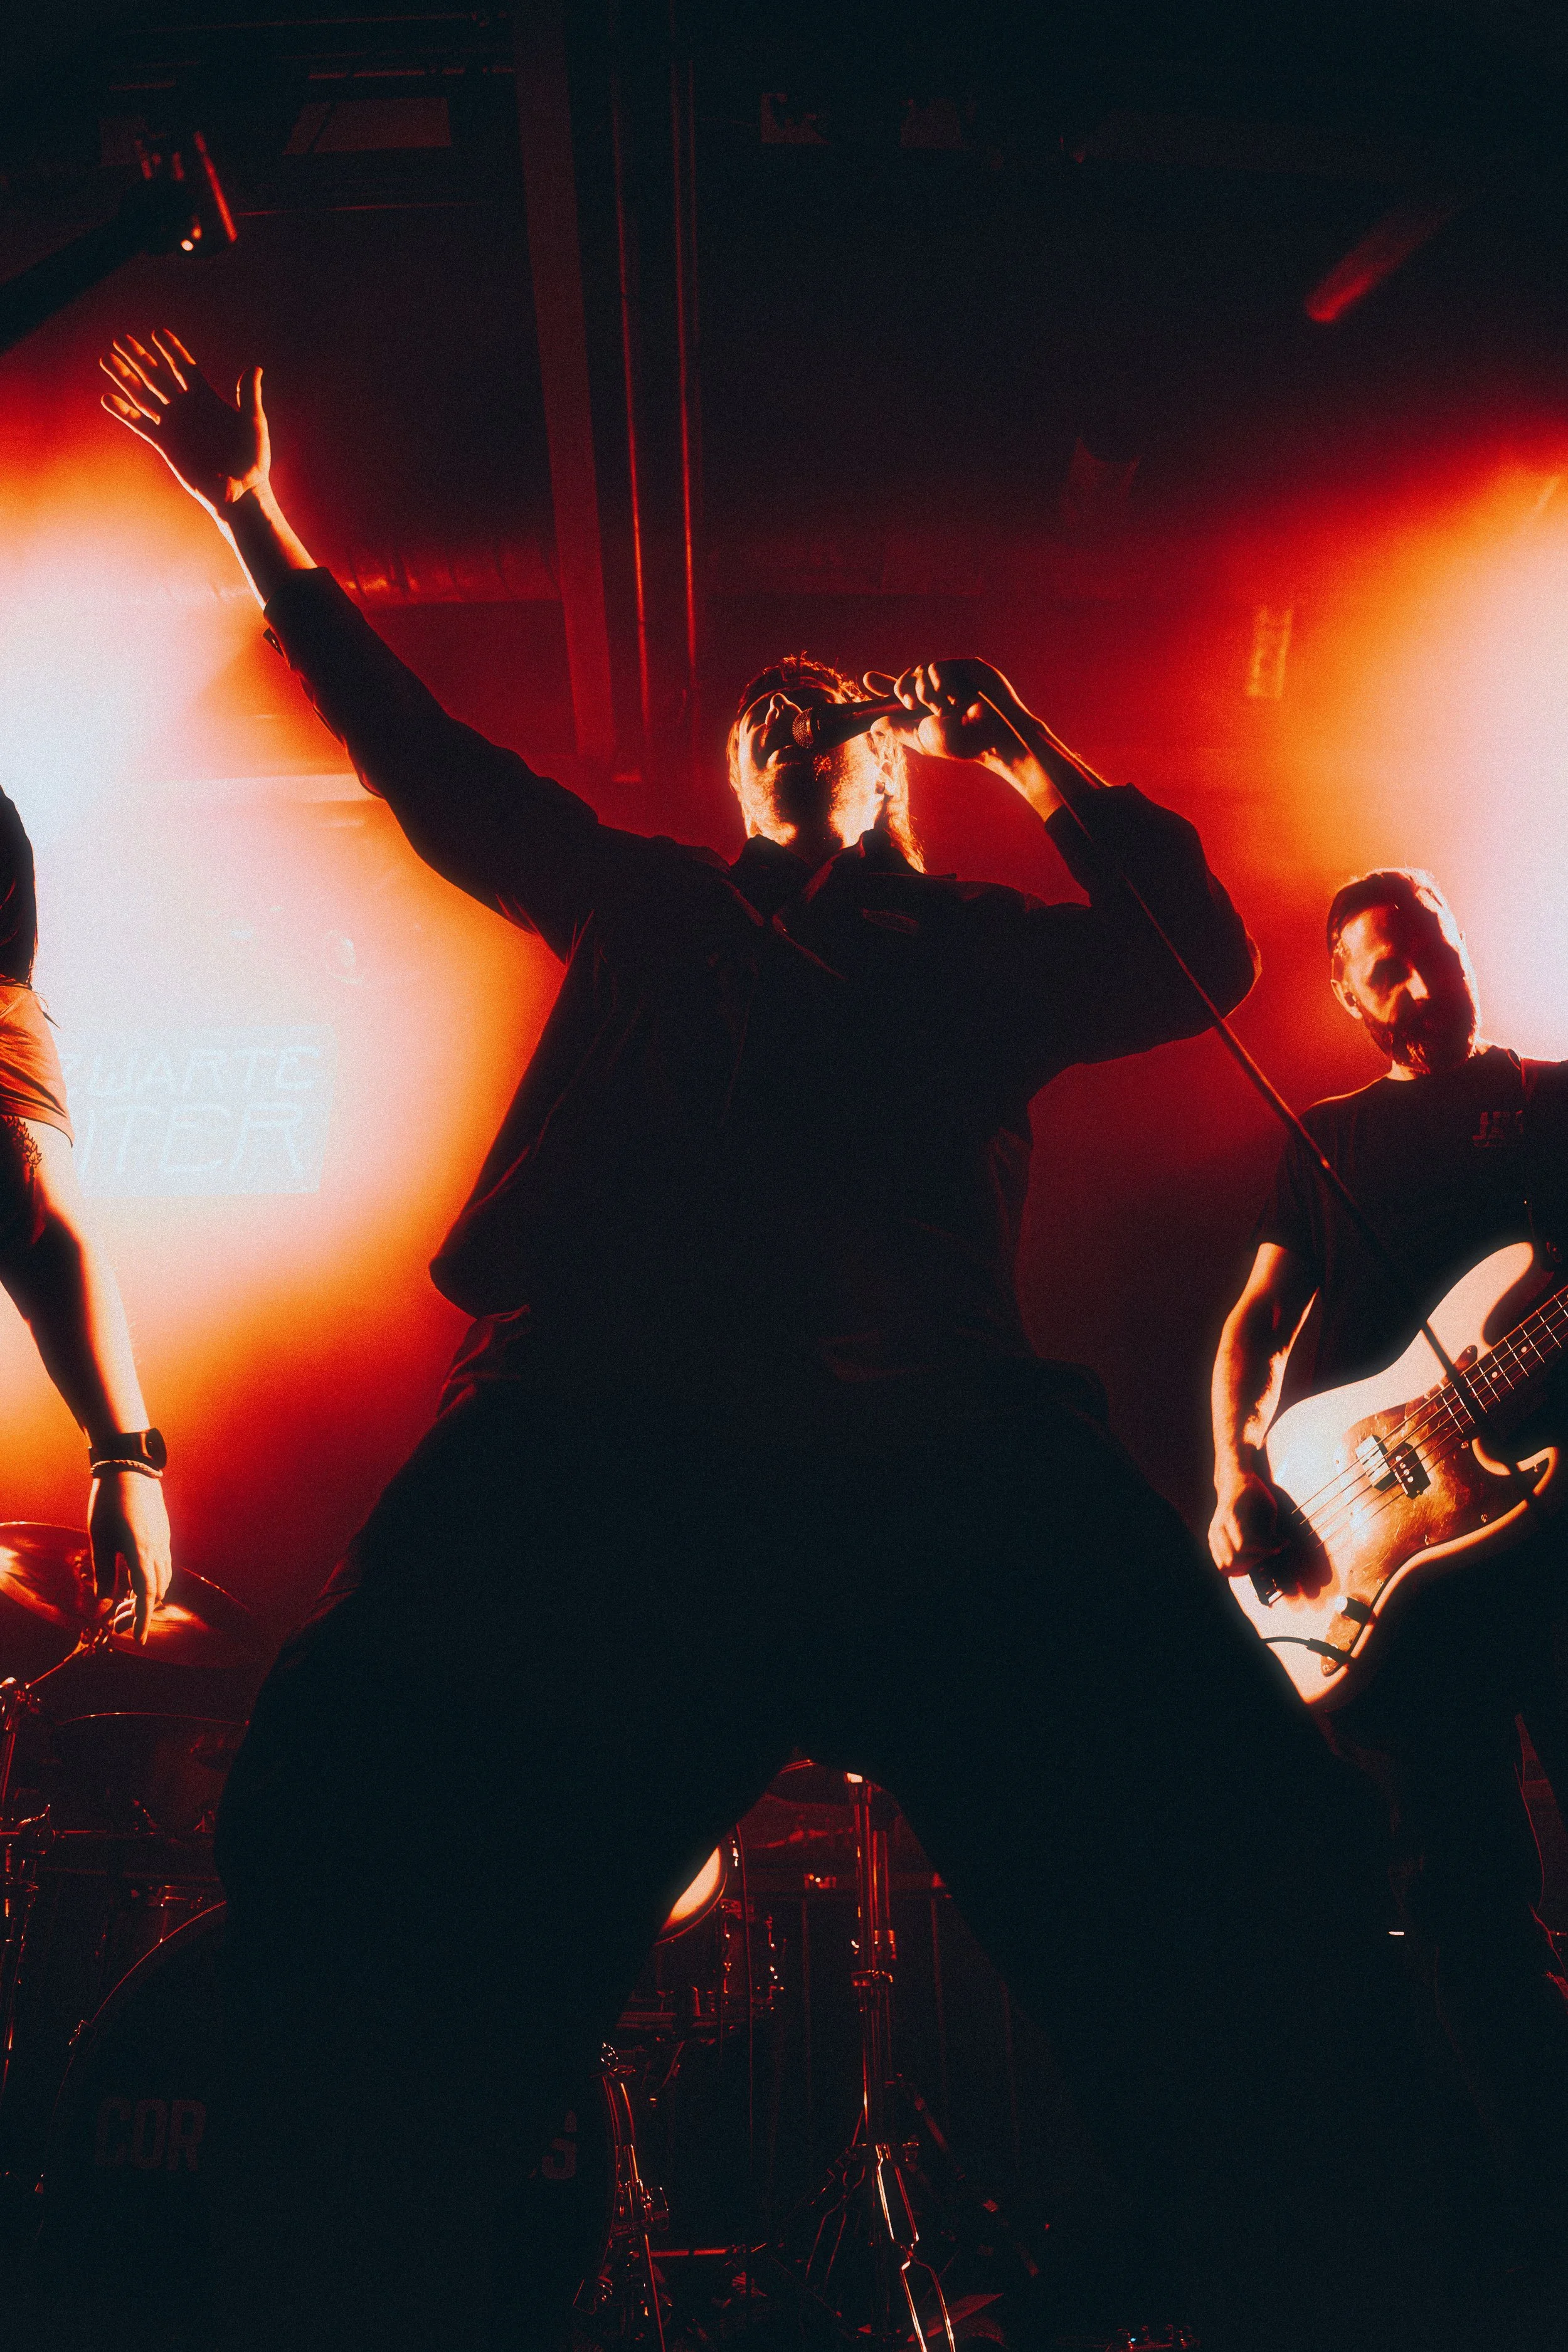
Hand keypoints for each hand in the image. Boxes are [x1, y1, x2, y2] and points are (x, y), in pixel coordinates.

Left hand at [89, 1470, 172, 1643]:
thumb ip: (103, 1571)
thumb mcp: (98, 1537)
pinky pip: (162, 1567)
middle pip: (155, 1592)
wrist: (131, 1468)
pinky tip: (132, 1586)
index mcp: (140, 1550)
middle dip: (138, 1613)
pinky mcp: (162, 1536)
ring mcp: (163, 1542)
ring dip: (145, 1599)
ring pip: (162, 1581)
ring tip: (122, 1609)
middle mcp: (158, 1549)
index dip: (141, 1619)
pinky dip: (150, 1583)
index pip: (145, 1594)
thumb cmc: (108, 1500)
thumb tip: (105, 1602)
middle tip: (115, 1627)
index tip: (137, 1640)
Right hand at [100, 330, 269, 518]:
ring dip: (125, 377)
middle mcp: (185, 407)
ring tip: (106, 358)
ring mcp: (173, 424)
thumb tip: (255, 368)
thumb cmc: (252, 459)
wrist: (240, 492)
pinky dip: (124, 412)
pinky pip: (140, 424)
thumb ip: (249, 396)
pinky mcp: (165, 444)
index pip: (183, 366)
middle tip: (120, 339)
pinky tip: (107, 399)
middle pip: (157, 375)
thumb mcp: (253, 423)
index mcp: (206, 397)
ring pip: (143, 395)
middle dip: (139, 357)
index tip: (157, 332)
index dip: (171, 349)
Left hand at [863, 659, 1029, 766]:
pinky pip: (938, 665)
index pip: (903, 692)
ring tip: (944, 708)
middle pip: (906, 677)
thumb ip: (897, 729)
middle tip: (912, 704)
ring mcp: (954, 677)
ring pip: (920, 668)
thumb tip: (873, 725)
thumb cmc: (962, 742)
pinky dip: (941, 682)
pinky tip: (955, 697)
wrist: (993, 735)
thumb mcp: (922, 737)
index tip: (866, 679)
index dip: (884, 685)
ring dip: (925, 691)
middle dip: (903, 690)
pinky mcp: (967, 666)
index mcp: (929, 708)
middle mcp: (941, 691)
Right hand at [1208, 1463, 1283, 1573]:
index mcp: (1233, 1516)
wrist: (1233, 1483)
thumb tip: (1277, 1548)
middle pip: (1233, 1560)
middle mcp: (1219, 1527)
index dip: (1265, 1551)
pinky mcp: (1212, 1540)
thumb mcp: (1268, 1506)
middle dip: (1255, 1560)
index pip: (1244, 1545)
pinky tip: (1248, 1562)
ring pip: (1224, 1566)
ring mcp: (1213, 1534)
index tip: (1279, 1546)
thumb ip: (1270, 1529)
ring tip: (1258, 1559)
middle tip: (1268, 1553)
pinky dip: (1235, 1569)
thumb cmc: (1254, 1494)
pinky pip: (1221, 1564)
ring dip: (1244, 1568)